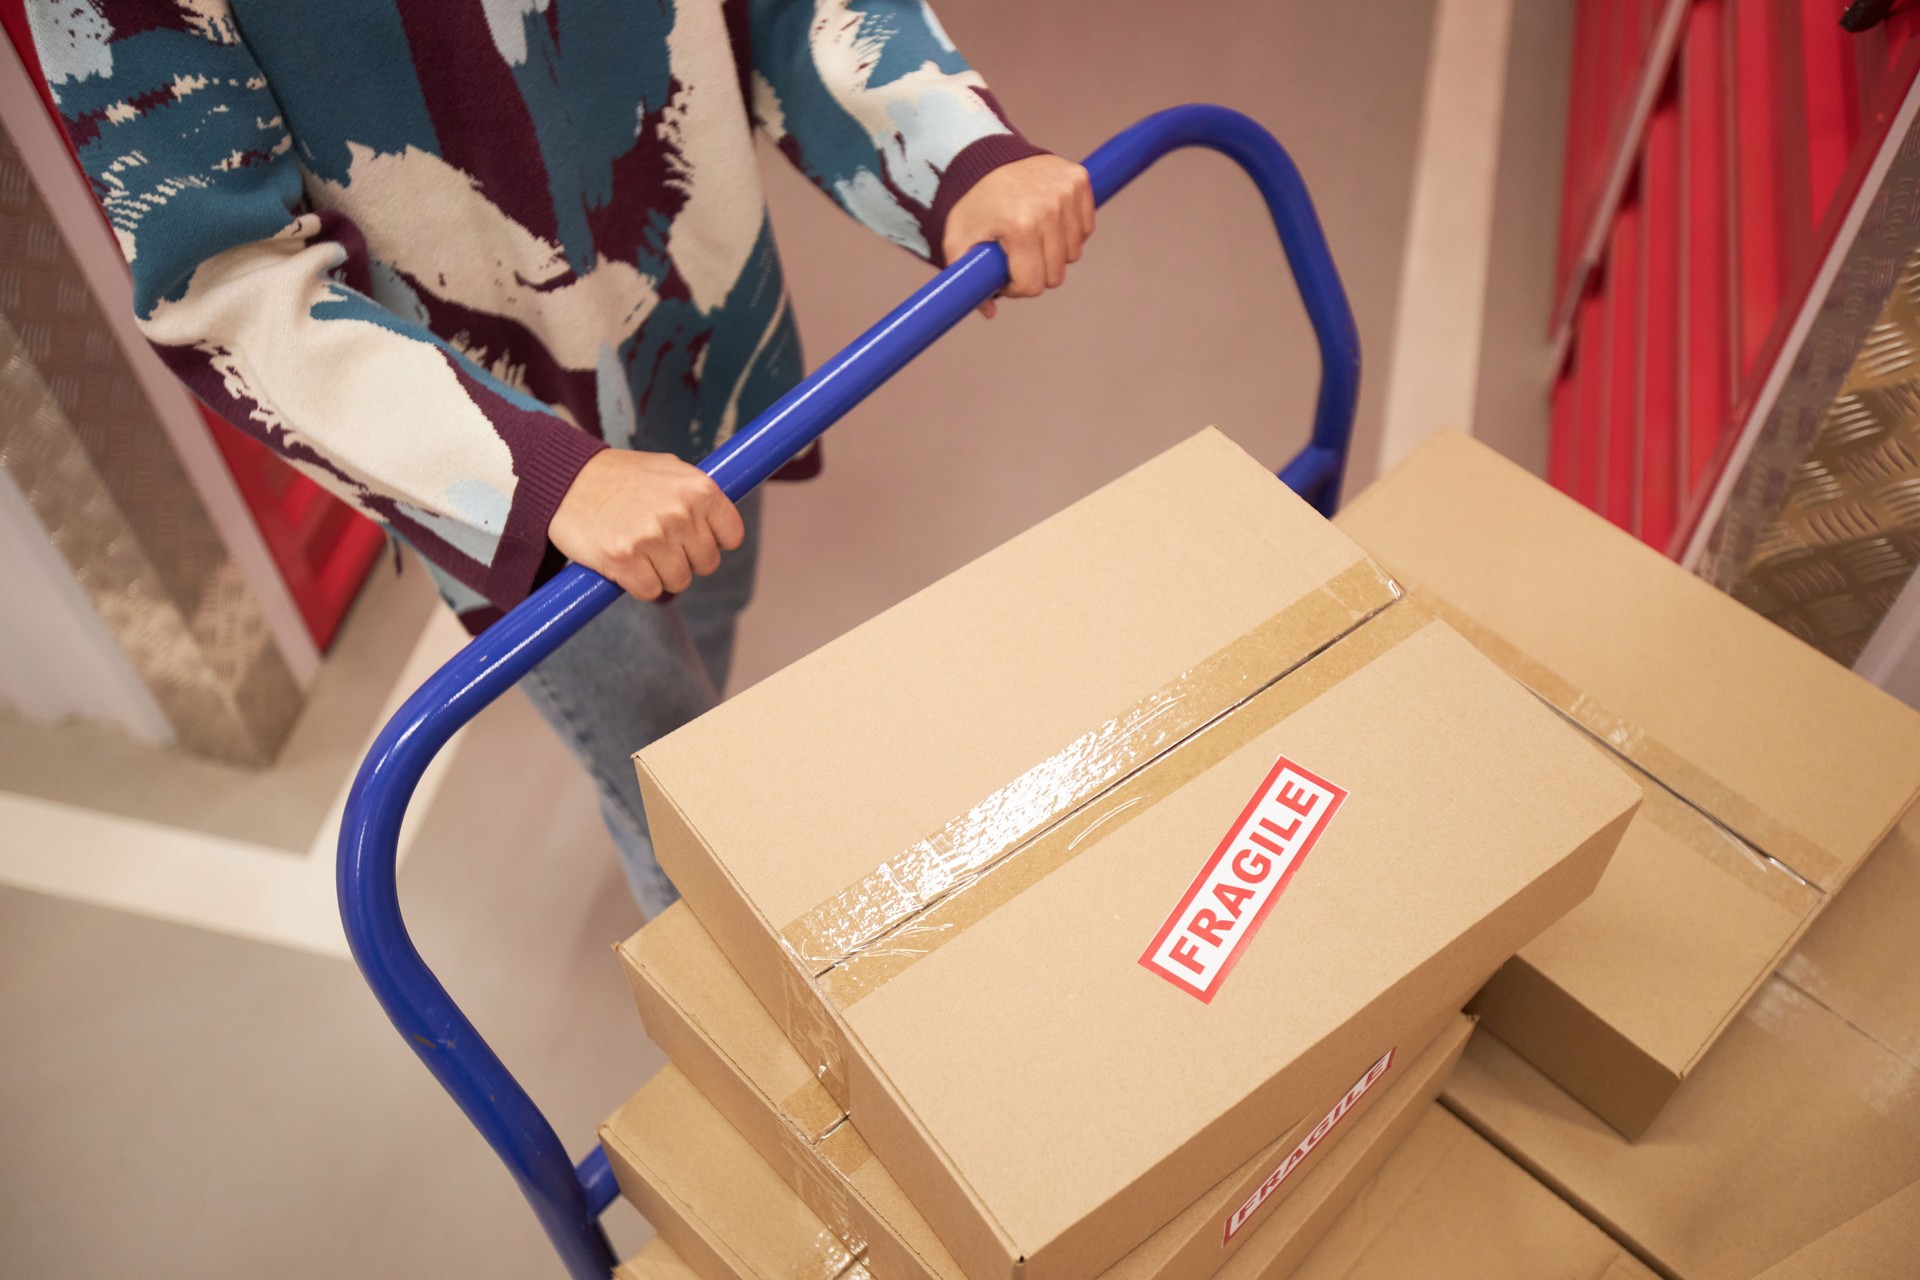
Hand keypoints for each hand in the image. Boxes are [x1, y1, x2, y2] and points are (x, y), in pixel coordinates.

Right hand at [548, 449, 743, 600]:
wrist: (566, 478)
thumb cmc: (619, 476)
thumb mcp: (667, 470)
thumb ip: (698, 495)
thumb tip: (722, 525)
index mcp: (699, 489)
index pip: (732, 536)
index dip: (713, 541)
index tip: (694, 537)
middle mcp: (680, 512)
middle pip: (707, 563)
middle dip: (685, 559)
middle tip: (659, 544)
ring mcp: (652, 537)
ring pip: (680, 581)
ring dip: (661, 574)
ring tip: (640, 551)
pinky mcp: (624, 560)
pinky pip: (650, 591)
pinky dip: (639, 584)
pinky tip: (625, 563)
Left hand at [942, 154, 1094, 317]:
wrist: (982, 155)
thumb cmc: (969, 203)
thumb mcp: (957, 243)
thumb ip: (967, 282)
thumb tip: (989, 312)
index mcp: (1020, 226)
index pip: (1033, 285)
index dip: (1016, 287)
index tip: (1003, 274)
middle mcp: (1050, 208)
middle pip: (1056, 274)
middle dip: (1034, 272)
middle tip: (1015, 255)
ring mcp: (1067, 192)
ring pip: (1073, 253)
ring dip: (1053, 253)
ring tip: (1029, 235)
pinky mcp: (1079, 180)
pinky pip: (1085, 228)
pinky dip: (1069, 232)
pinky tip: (1046, 221)